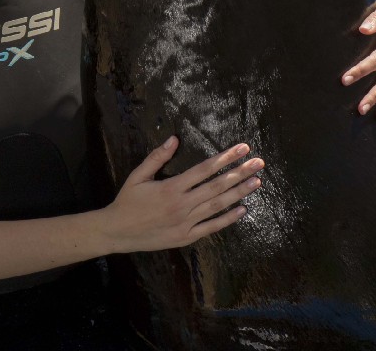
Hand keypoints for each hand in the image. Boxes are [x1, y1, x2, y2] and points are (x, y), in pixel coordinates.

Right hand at [100, 136, 262, 252]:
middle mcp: (182, 204)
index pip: (205, 169)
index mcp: (171, 187)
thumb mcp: (138, 175)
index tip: (242, 148)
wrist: (116, 232)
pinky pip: (211, 227)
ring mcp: (186, 222)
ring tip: (257, 181)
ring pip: (217, 205)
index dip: (225, 157)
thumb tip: (175, 138)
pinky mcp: (186, 237)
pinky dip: (227, 219)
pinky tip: (242, 209)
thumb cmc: (127, 201)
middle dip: (240, 173)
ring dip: (239, 193)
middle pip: (216, 186)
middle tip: (259, 163)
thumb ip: (157, 157)